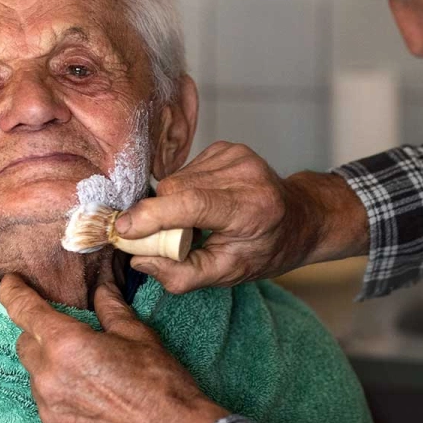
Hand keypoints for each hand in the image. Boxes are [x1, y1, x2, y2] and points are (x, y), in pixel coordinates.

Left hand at [0, 273, 229, 422]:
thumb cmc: (160, 384)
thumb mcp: (138, 335)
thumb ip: (110, 309)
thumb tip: (101, 289)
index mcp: (67, 345)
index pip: (24, 311)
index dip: (13, 293)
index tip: (10, 285)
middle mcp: (49, 378)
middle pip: (26, 347)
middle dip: (43, 339)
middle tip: (75, 344)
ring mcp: (49, 413)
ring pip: (37, 381)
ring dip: (54, 374)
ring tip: (92, 383)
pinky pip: (49, 412)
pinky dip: (63, 405)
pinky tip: (93, 409)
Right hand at [113, 142, 368, 293]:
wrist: (299, 218)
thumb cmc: (264, 250)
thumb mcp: (228, 275)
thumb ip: (182, 274)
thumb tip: (139, 260)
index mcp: (251, 207)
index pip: (192, 204)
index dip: (152, 216)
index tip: (123, 230)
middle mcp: (245, 174)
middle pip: (175, 190)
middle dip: (159, 216)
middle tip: (172, 239)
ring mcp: (235, 155)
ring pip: (175, 179)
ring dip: (172, 204)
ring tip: (196, 222)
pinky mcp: (226, 147)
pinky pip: (184, 170)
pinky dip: (184, 191)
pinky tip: (204, 203)